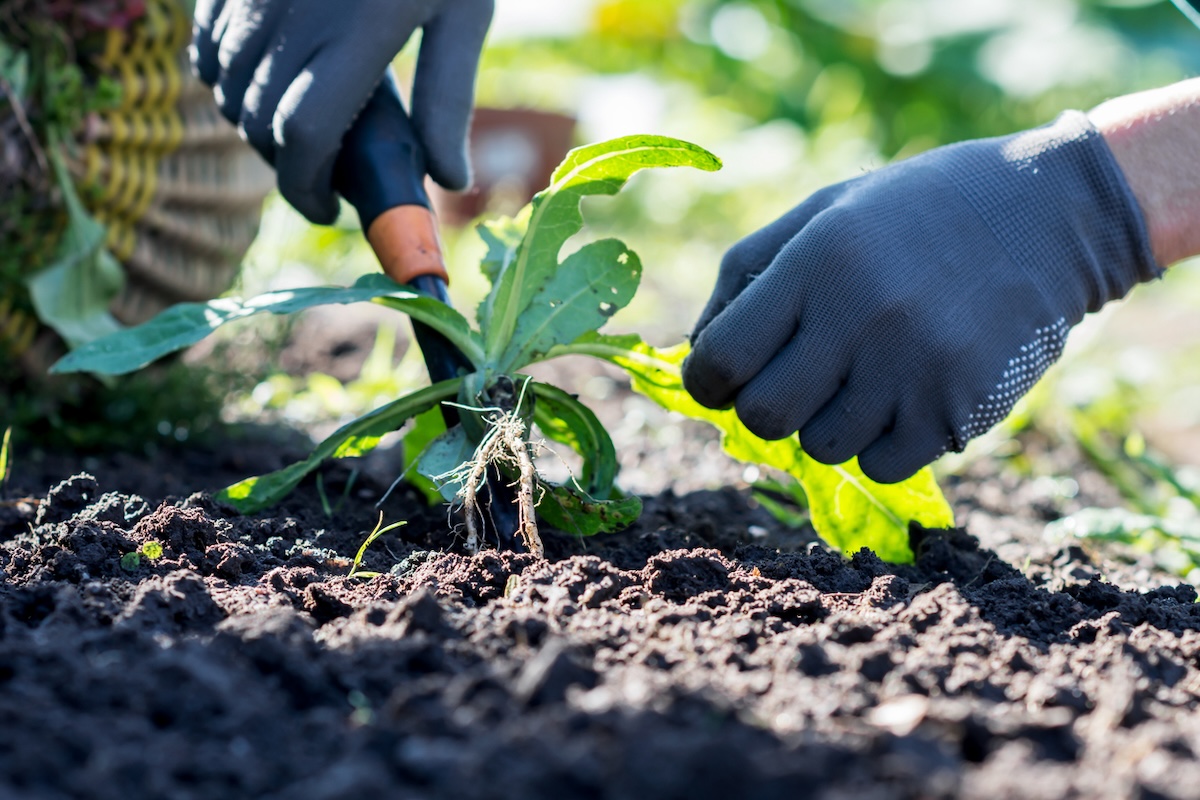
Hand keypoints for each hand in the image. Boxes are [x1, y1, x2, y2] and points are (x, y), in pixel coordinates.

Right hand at [191, 0, 492, 223]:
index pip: (305, 137)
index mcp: (354, 36)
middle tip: (326, 177)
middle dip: (288, 165)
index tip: (328, 209)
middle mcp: (290, 16)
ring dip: (254, 126)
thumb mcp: (463, 13)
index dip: (307, 188)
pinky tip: (264, 84)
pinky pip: (207, 46)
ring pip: (226, 87)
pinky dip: (227, 80)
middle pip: (261, 122)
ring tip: (300, 134)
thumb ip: (449, 98)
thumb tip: (448, 181)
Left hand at [683, 111, 1159, 482]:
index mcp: (816, 261)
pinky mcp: (960, 408)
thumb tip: (692, 355)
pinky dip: (878, 441)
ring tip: (862, 372)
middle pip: (765, 417)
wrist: (1046, 213)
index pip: (720, 359)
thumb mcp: (821, 213)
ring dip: (826, 422)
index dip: (706, 382)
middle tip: (790, 382)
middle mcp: (862, 316)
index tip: (721, 379)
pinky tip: (902, 393)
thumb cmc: (910, 213)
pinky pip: (880, 465)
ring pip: (822, 448)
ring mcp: (914, 367)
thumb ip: (745, 277)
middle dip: (762, 409)